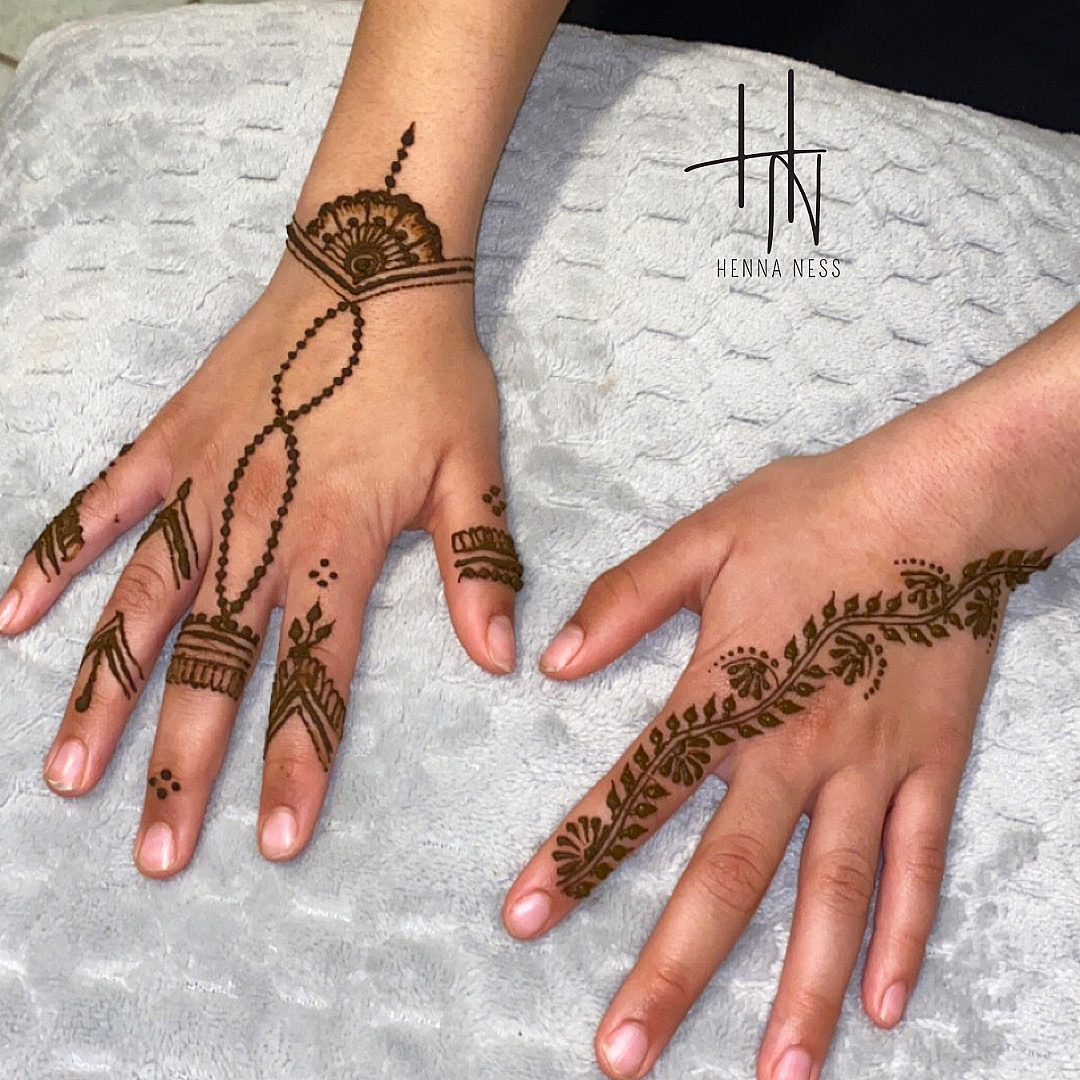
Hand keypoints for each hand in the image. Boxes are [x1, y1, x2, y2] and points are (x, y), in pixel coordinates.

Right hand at [0, 158, 521, 876]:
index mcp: (339, 537)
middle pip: (211, 663)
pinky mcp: (169, 441)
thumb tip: (501, 658)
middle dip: (184, 765)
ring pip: (142, 604)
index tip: (277, 839)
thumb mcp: (476, 465)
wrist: (372, 267)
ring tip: (70, 775)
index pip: (315, 669)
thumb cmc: (432, 372)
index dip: (298, 758)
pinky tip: (7, 618)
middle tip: (156, 855)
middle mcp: (257, 524)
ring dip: (105, 692)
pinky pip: (100, 505)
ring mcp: (201, 483)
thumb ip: (480, 563)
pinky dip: (54, 558)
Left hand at [502, 403, 1055, 1079]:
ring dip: (801, 988)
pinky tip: (882, 1002)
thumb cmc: (816, 513)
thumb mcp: (707, 535)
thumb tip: (556, 660)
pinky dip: (904, 935)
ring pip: (833, 893)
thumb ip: (630, 597)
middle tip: (624, 1056)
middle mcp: (797, 747)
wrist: (939, 499)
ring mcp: (872, 765)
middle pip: (730, 873)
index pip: (642, 788)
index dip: (579, 854)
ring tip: (773, 1074)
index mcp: (730, 690)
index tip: (524, 918)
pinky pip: (919, 864)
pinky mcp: (933, 765)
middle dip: (674, 968)